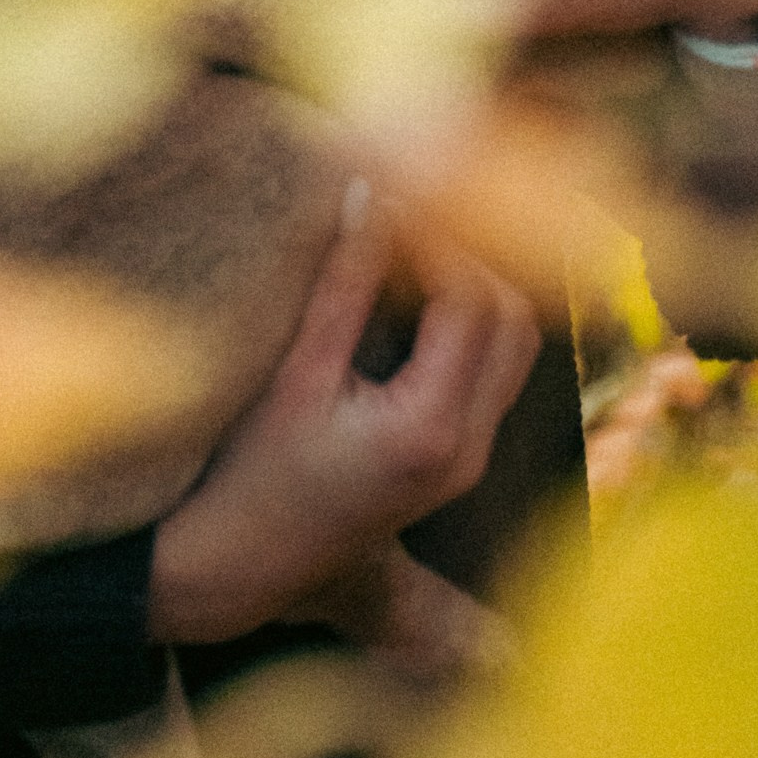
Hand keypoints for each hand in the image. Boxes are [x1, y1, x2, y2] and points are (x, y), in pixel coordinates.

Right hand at [146, 185, 539, 647]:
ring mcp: (469, 461)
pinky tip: (415, 297)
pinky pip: (495, 371)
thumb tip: (371, 194)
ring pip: (514, 344)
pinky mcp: (459, 461)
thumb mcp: (297, 370)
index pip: (469, 298)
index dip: (435, 236)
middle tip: (405, 222)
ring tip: (409, 254)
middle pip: (511, 318)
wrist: (244, 564)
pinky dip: (471, 322)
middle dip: (467, 256)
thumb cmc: (255, 473)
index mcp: (429, 429)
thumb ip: (345, 281)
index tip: (387, 200)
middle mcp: (467, 450)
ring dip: (476, 288)